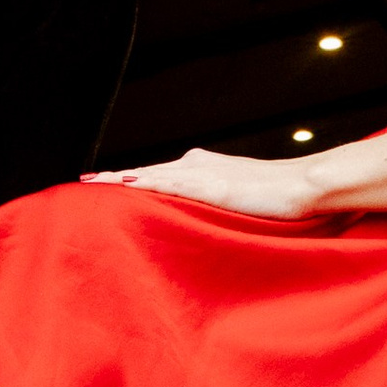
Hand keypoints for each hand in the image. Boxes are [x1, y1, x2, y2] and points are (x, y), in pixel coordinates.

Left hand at [85, 147, 320, 218]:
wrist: (302, 185)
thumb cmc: (277, 198)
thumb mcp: (237, 201)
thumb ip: (216, 205)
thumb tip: (202, 221)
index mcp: (200, 167)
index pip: (155, 174)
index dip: (128, 179)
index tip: (100, 182)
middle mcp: (195, 165)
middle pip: (145, 172)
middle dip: (113, 178)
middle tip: (83, 181)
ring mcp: (202, 173)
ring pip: (150, 174)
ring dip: (119, 178)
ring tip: (91, 182)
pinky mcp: (211, 185)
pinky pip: (170, 183)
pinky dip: (144, 183)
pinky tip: (125, 185)